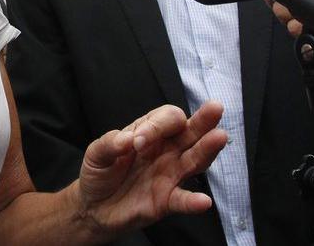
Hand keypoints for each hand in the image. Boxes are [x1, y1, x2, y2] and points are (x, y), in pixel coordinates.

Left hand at [73, 102, 227, 238]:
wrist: (93, 206)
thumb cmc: (100, 173)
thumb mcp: (96, 153)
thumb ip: (109, 144)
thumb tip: (127, 139)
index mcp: (150, 133)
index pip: (165, 120)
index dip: (156, 126)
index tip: (137, 142)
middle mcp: (166, 151)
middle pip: (190, 132)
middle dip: (203, 120)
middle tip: (215, 107)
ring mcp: (170, 175)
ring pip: (195, 160)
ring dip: (207, 149)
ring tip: (219, 137)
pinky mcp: (167, 201)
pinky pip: (183, 200)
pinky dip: (193, 201)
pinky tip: (204, 201)